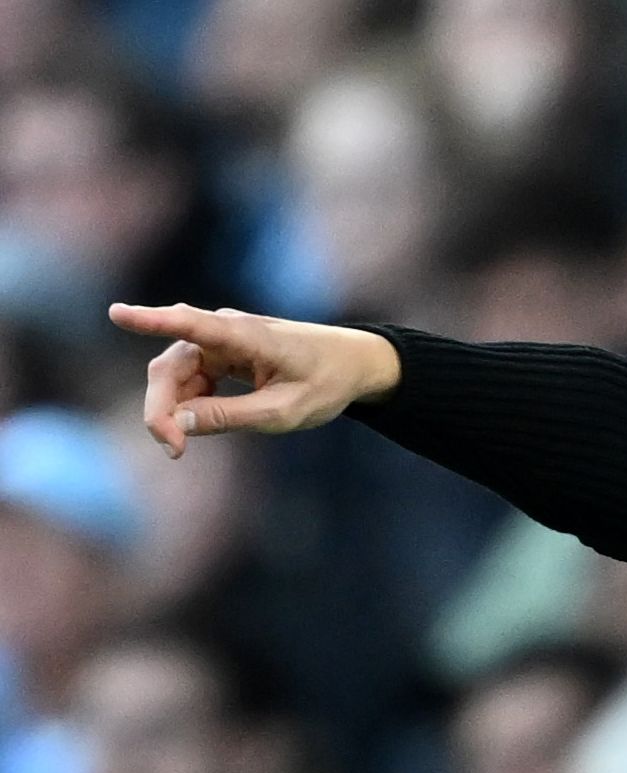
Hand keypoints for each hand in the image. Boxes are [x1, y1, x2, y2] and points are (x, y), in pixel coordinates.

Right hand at [108, 303, 401, 458]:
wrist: (353, 365)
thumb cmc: (325, 384)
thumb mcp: (284, 413)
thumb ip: (230, 417)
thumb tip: (175, 422)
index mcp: (246, 337)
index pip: (191, 325)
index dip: (153, 321)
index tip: (117, 314)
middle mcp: (225, 332)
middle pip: (170, 367)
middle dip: (160, 408)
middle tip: (173, 450)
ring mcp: (220, 342)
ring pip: (174, 376)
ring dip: (171, 411)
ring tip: (181, 447)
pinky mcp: (220, 355)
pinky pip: (189, 380)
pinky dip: (185, 405)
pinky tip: (192, 427)